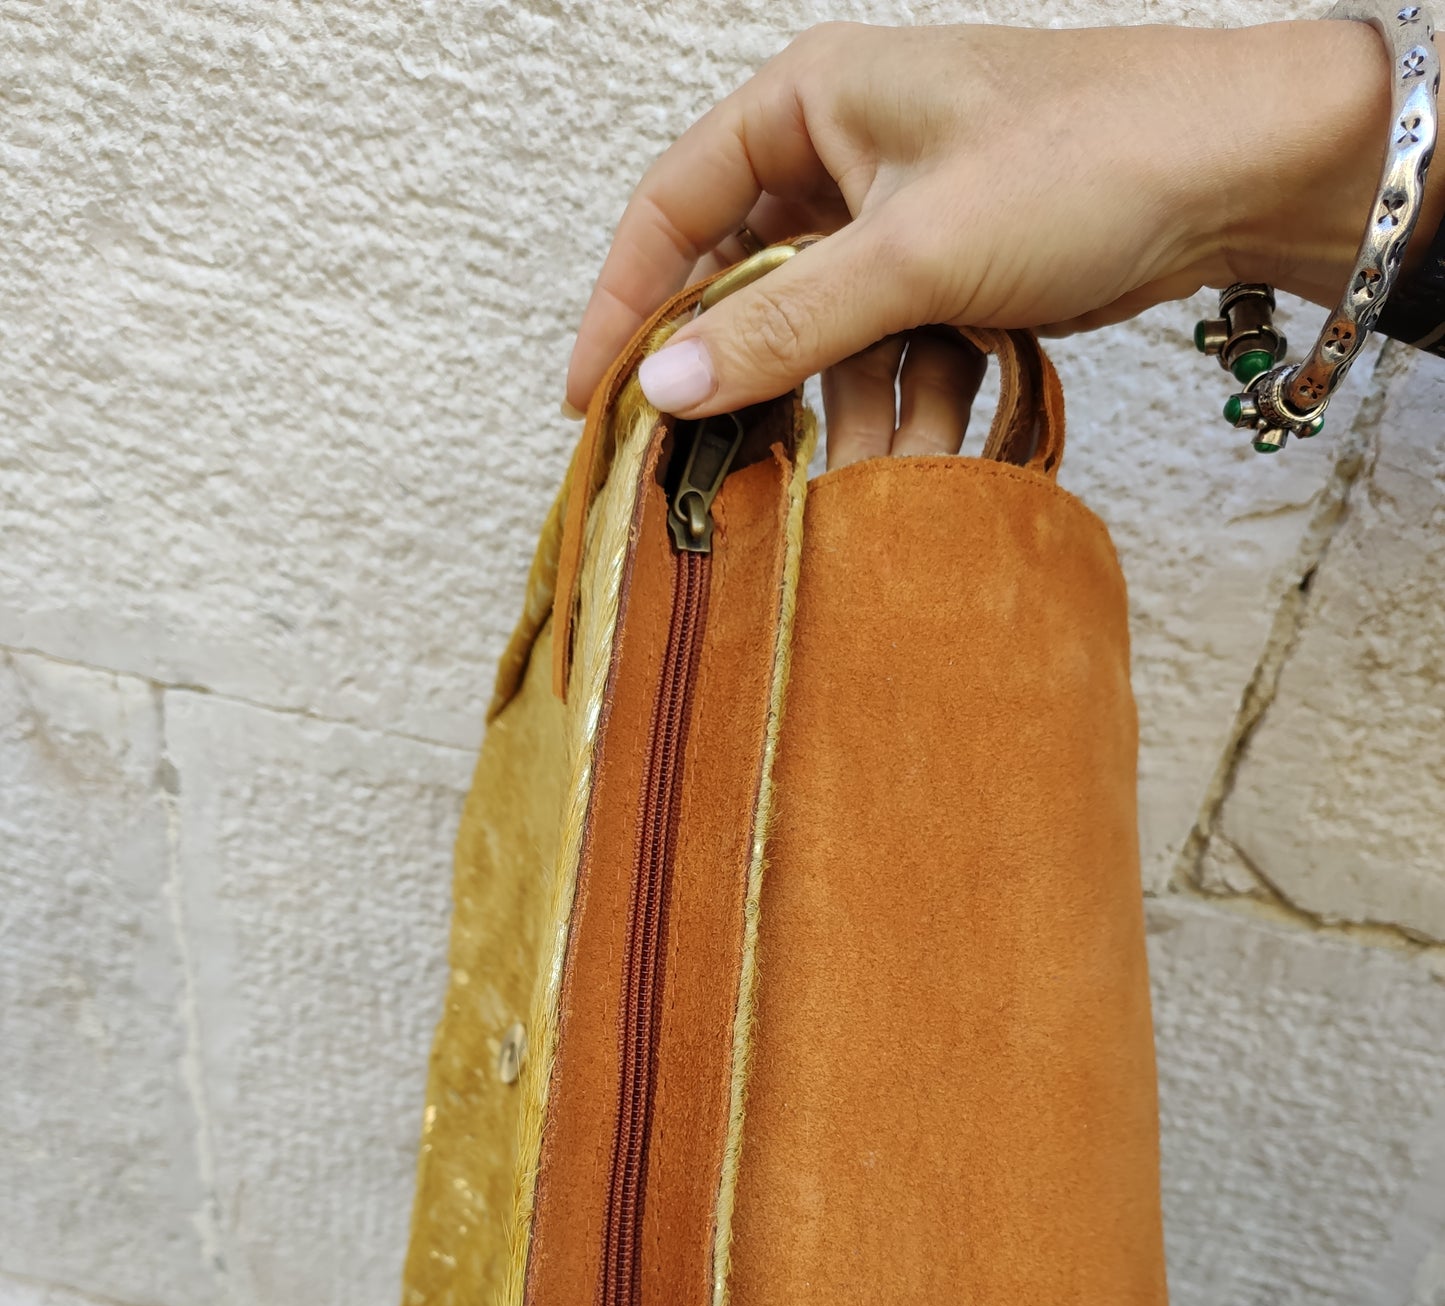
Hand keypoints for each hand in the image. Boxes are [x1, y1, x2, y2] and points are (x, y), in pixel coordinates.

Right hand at [565, 20, 1424, 467]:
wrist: (1237, 173)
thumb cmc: (1083, 160)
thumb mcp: (911, 252)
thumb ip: (781, 326)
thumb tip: (663, 388)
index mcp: (811, 101)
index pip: (674, 206)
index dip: (625, 304)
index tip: (591, 397)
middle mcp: (844, 149)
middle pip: (740, 273)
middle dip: (723, 366)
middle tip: (682, 457)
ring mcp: (900, 213)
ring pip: (815, 323)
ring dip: (814, 398)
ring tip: (794, 473)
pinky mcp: (949, 268)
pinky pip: (882, 342)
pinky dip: (883, 396)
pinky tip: (885, 452)